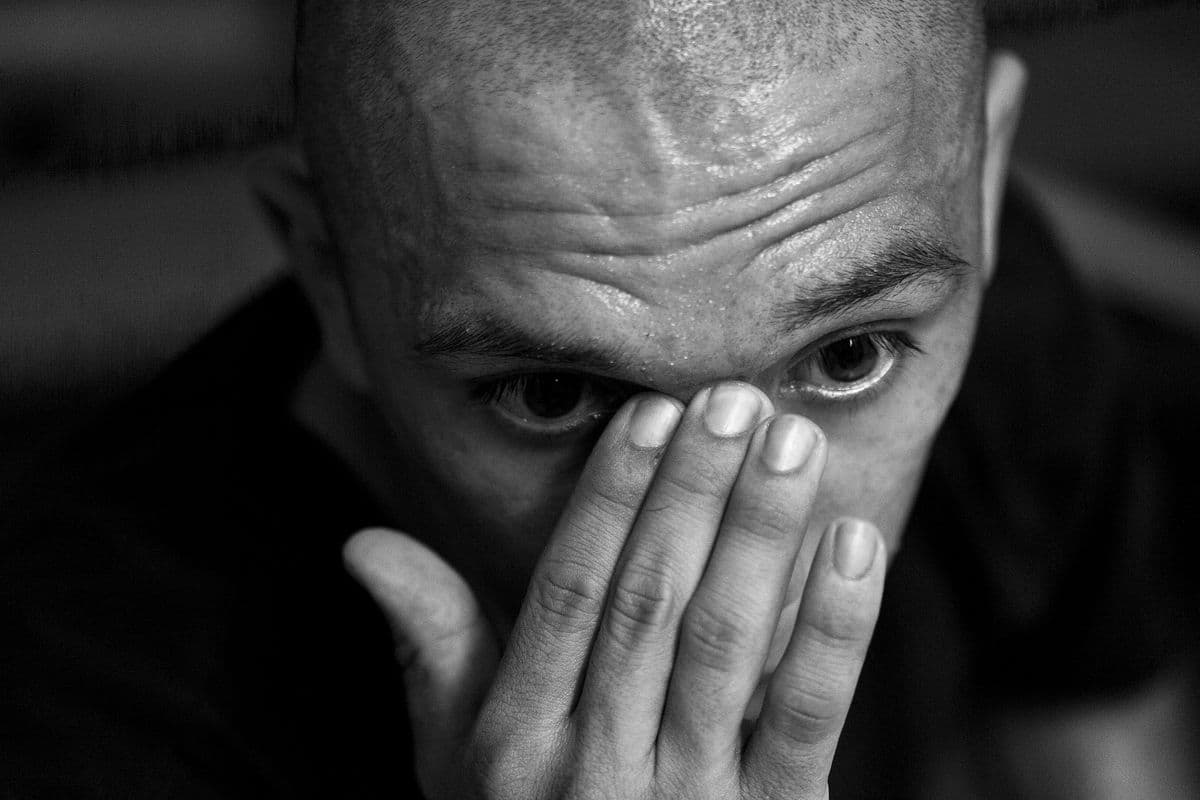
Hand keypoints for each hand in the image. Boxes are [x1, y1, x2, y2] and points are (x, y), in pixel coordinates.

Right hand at [344, 381, 885, 798]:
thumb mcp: (459, 766)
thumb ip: (431, 650)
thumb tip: (365, 544)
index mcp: (515, 741)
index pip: (567, 592)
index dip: (610, 499)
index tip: (650, 415)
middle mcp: (592, 766)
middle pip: (648, 602)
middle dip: (693, 493)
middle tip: (732, 399)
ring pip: (724, 645)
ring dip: (761, 535)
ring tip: (792, 441)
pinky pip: (805, 720)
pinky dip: (834, 629)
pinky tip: (857, 543)